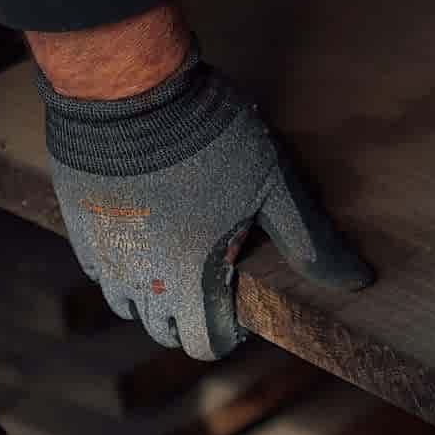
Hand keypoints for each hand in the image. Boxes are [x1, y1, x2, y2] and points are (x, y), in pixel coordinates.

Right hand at [42, 39, 371, 359]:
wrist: (129, 89)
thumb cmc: (208, 136)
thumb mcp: (273, 186)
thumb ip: (311, 241)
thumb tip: (358, 281)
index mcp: (190, 281)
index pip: (206, 345)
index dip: (230, 332)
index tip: (241, 303)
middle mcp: (141, 281)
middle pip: (163, 329)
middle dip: (191, 315)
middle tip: (214, 275)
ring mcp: (104, 255)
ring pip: (126, 304)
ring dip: (152, 295)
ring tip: (176, 257)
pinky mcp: (76, 224)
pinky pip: (97, 268)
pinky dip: (120, 266)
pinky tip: (140, 233)